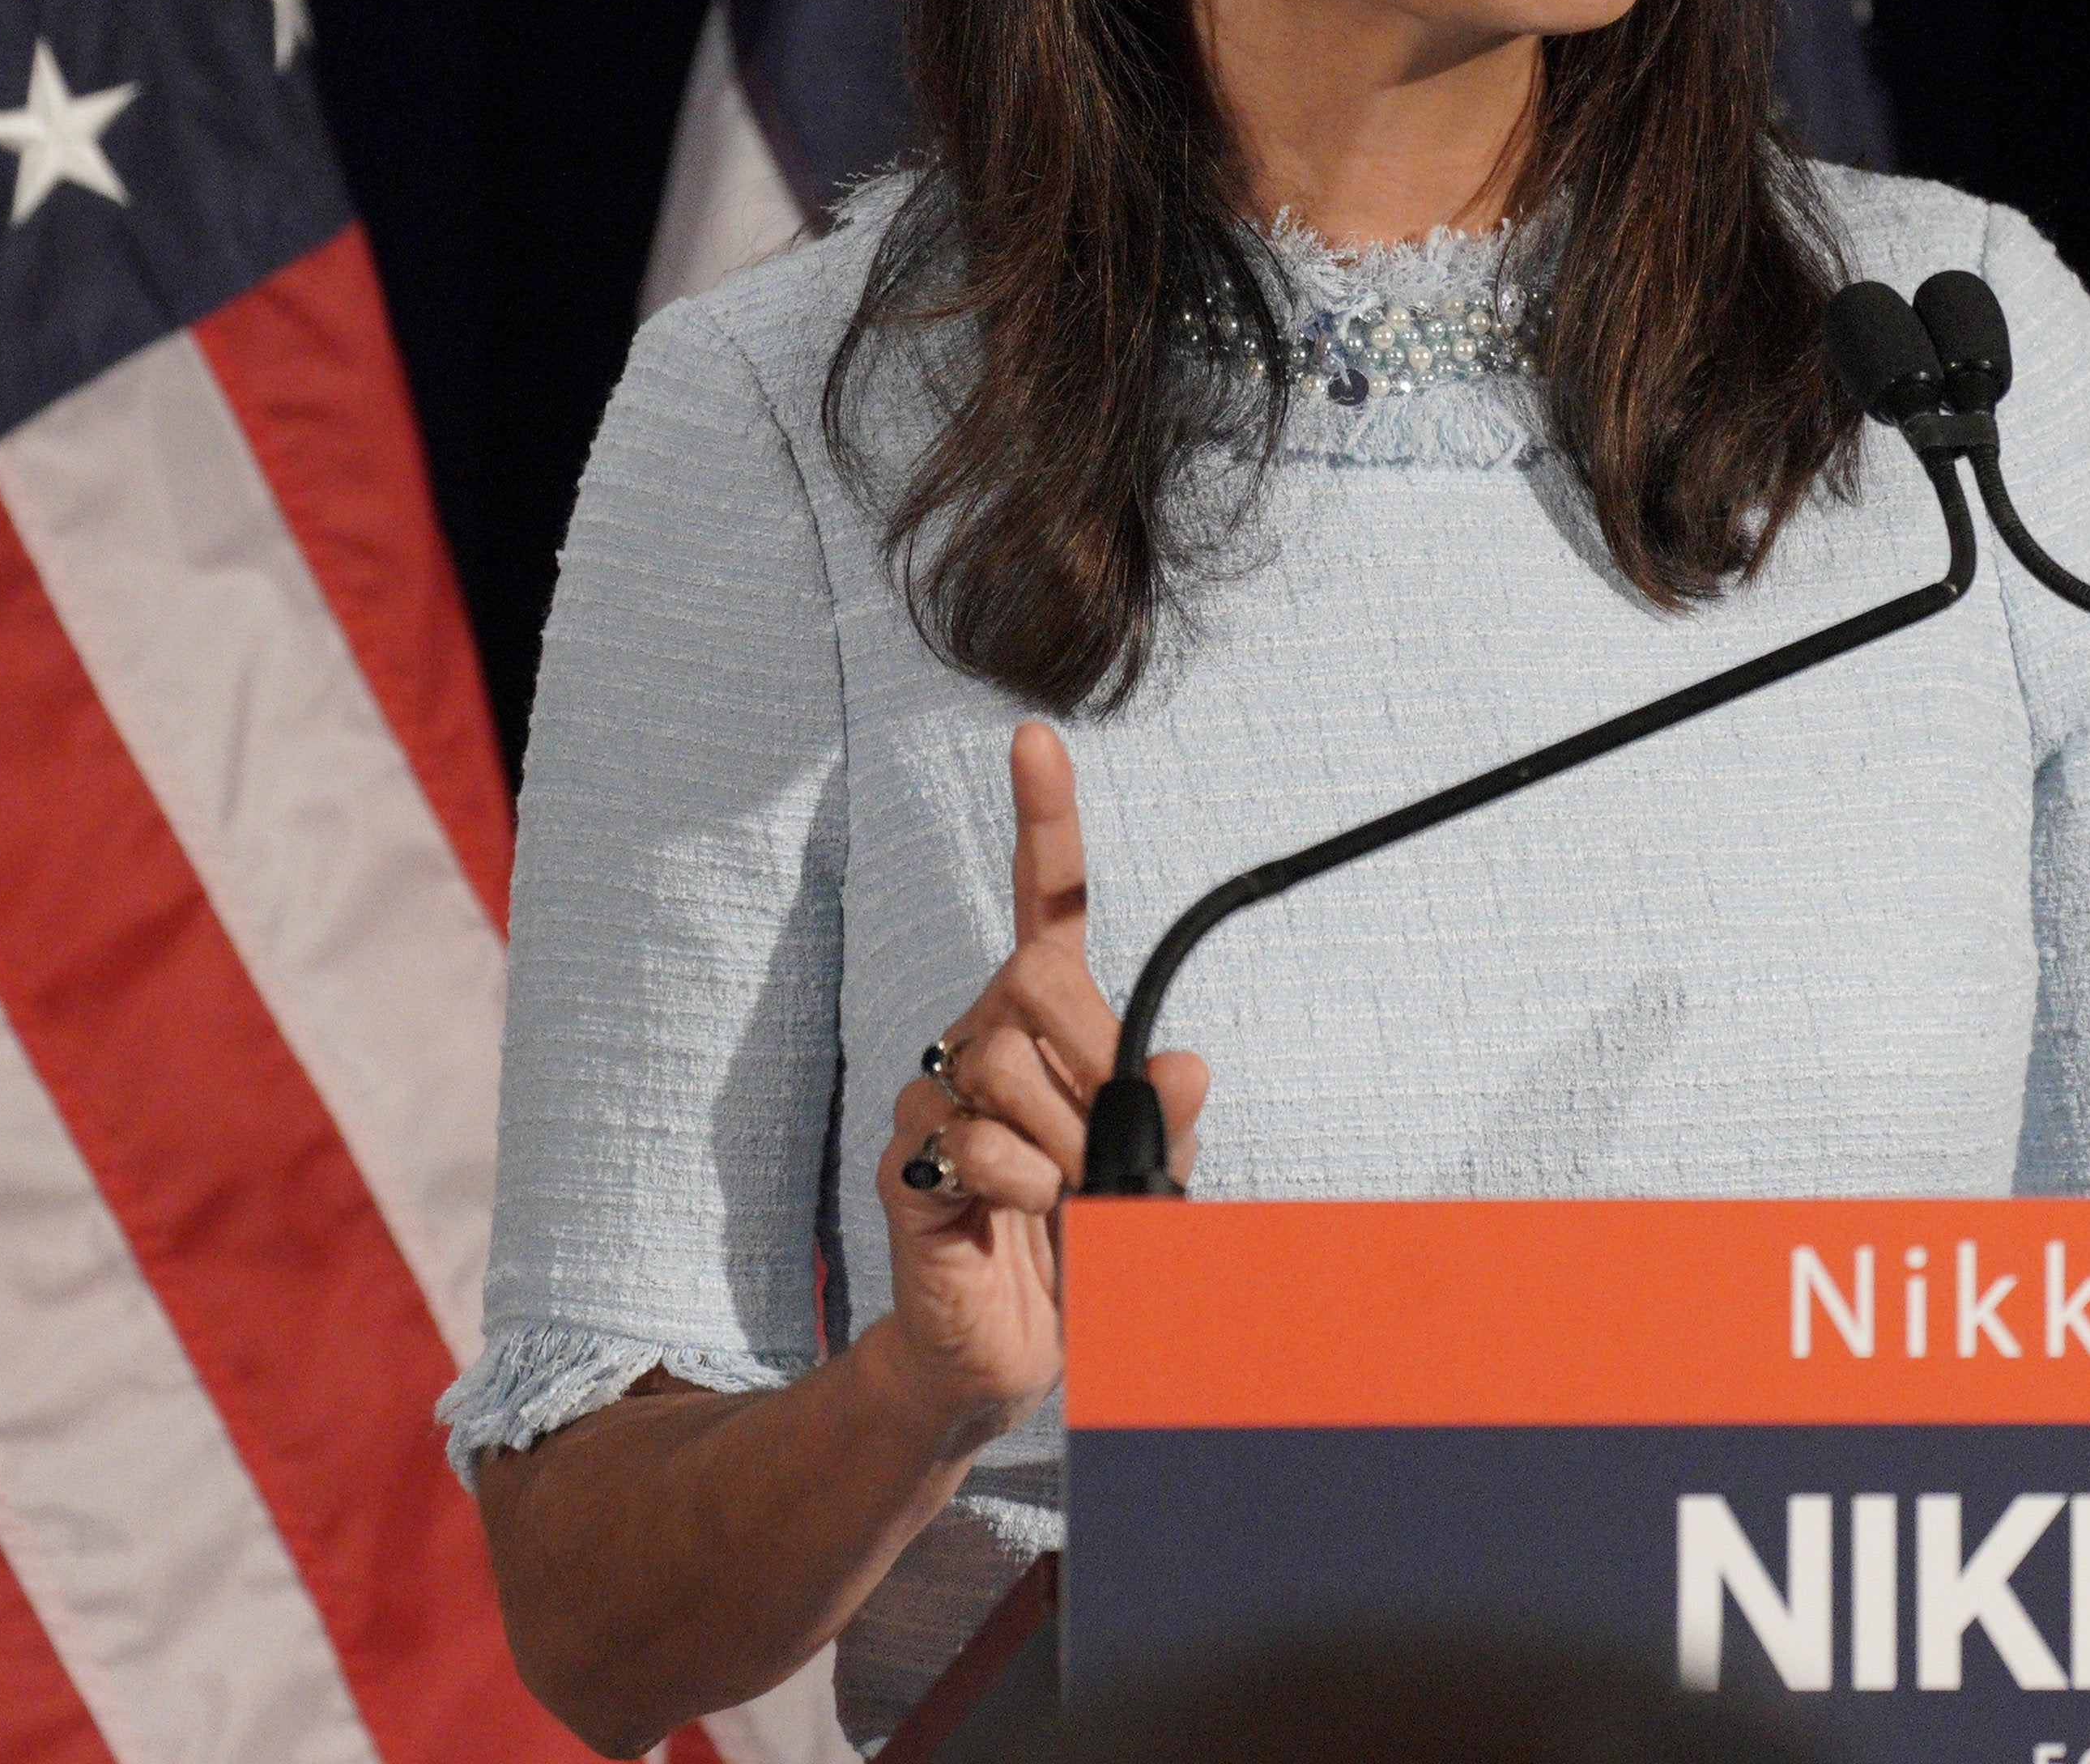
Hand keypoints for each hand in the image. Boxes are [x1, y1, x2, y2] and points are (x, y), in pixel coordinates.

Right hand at [867, 721, 1207, 1448]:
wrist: (1009, 1349)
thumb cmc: (1081, 1249)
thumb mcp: (1149, 1180)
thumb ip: (1164, 1120)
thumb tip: (1183, 1061)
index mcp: (1046, 1023)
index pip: (1046, 904)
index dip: (1043, 819)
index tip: (1036, 740)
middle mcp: (982, 1036)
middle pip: (1034, 981)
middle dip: (1091, 1065)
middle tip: (1101, 1151)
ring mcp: (937, 1093)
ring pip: (1005, 1063)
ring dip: (1062, 1145)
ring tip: (1062, 1198)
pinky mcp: (907, 1156)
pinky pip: (971, 1139)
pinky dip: (1019, 1186)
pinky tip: (1011, 1216)